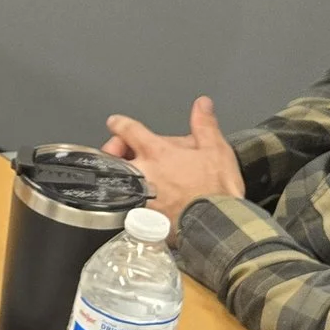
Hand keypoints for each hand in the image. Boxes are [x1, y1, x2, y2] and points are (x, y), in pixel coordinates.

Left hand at [102, 97, 244, 226]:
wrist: (215, 225)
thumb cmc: (216, 190)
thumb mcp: (216, 150)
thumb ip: (204, 124)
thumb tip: (202, 105)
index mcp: (157, 152)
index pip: (129, 130)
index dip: (120, 124)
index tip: (115, 122)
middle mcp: (142, 172)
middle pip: (112, 156)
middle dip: (112, 151)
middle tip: (120, 151)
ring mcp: (137, 195)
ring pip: (116, 181)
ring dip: (119, 176)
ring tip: (129, 176)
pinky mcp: (139, 218)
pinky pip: (124, 204)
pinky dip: (127, 199)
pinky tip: (137, 201)